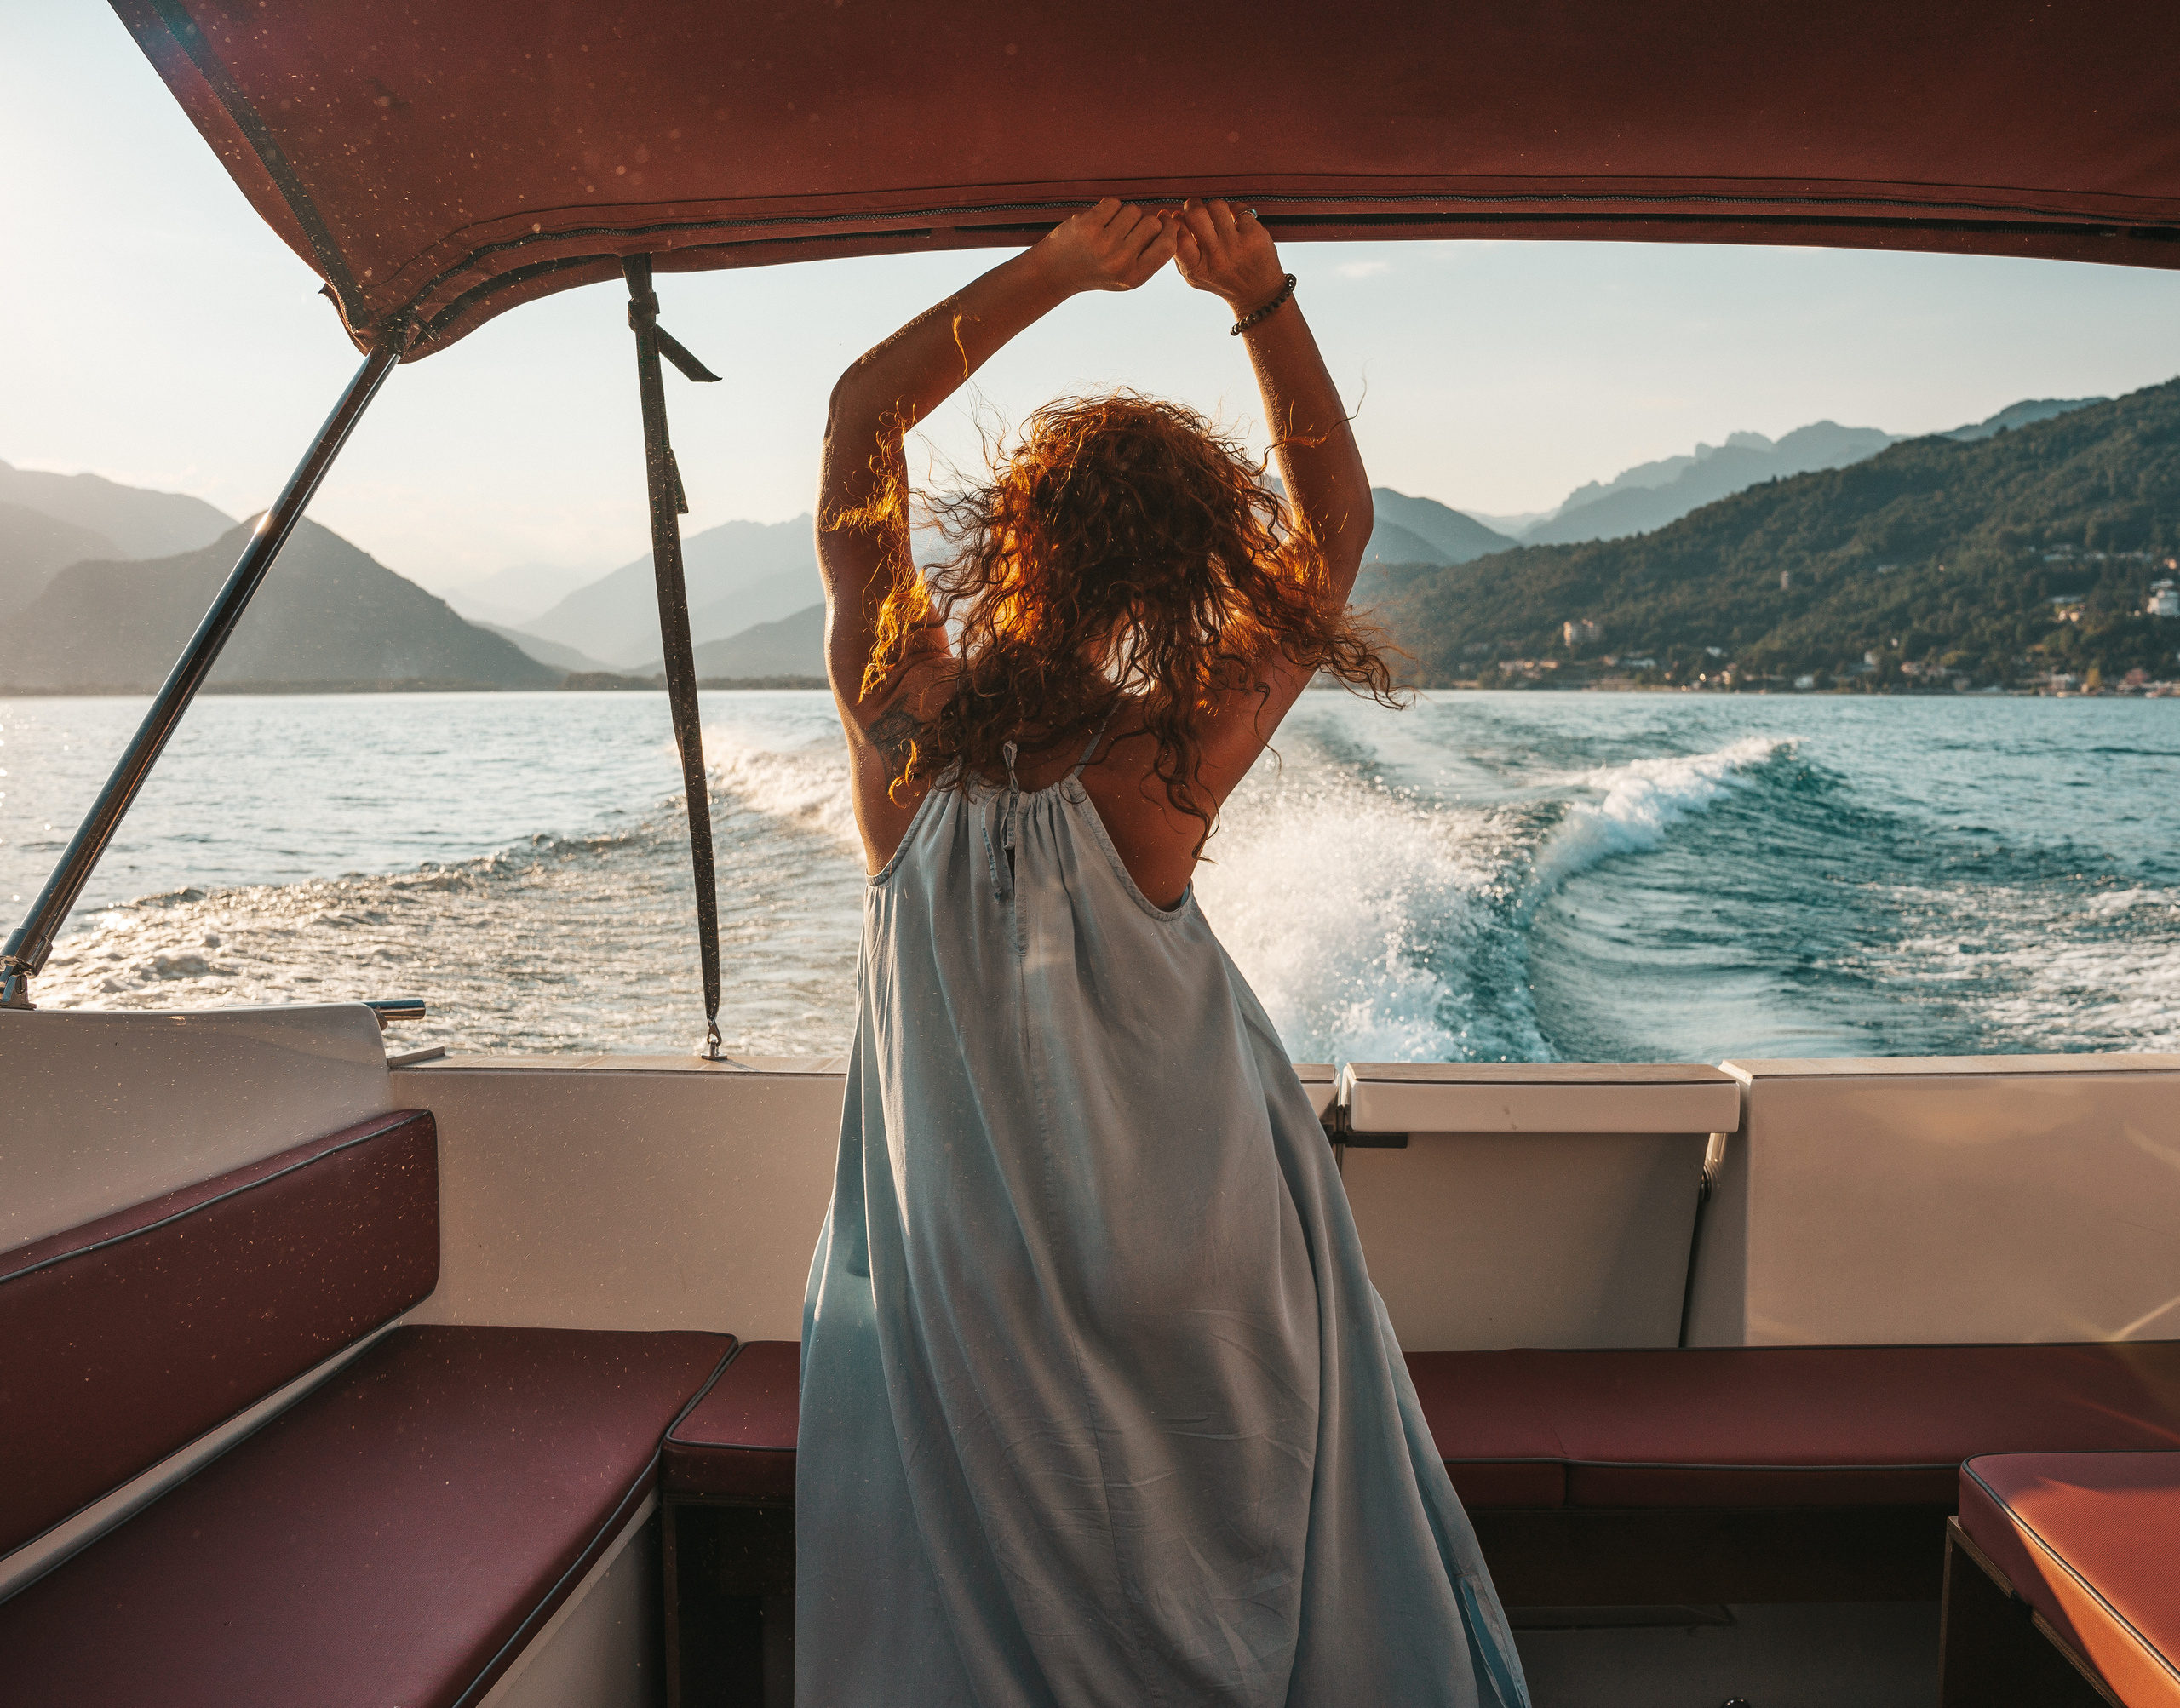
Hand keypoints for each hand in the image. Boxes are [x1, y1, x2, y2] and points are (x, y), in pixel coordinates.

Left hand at [1033, 197, 1177, 294]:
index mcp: (1134, 277)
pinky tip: (1097, 223)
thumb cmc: (1097, 270)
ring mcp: (1104, 243)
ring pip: (1133, 211)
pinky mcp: (1089, 226)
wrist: (1056, 272)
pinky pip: (1113, 203)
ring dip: (1124, 215)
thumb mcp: (1126, 274)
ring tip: (1108, 230)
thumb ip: (1151, 254)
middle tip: (1126, 232)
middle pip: (1152, 223)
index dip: (1169, 229)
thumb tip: (1172, 222)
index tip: (1164, 222)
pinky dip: (1107, 209)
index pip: (1167, 246)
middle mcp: (1121, 262)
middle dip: (1143, 222)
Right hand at [1173, 199, 1284, 310]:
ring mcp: (1236, 246)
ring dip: (1214, 208)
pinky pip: (1238, 208)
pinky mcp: (1254, 236)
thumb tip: (1172, 217)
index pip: (1178, 237)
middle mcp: (1216, 258)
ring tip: (1217, 218)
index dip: (1176, 223)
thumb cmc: (1221, 279)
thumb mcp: (1194, 275)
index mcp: (1197, 269)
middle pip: (1196, 214)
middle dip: (1193, 205)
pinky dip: (1235, 212)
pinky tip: (1236, 224)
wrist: (1257, 293)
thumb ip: (1179, 251)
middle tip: (1195, 209)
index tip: (1179, 221)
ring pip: (1216, 206)